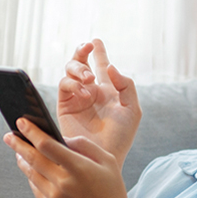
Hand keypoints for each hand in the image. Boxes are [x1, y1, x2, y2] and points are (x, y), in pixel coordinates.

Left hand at [4, 117, 139, 197]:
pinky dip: (31, 176)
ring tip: (18, 152)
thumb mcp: (107, 161)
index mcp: (78, 168)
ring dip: (22, 160)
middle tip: (8, 135)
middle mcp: (63, 183)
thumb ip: (84, 145)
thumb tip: (60, 138)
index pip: (47, 145)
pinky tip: (32, 170)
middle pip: (32, 158)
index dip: (32, 132)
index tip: (22, 121)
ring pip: (31, 174)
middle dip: (18, 144)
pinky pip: (35, 188)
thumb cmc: (112, 190)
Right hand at [58, 39, 140, 159]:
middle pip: (80, 64)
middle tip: (89, 47)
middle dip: (82, 53)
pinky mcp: (65, 106)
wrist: (104, 156)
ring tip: (89, 77)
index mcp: (107, 91)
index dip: (98, 52)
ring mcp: (76, 98)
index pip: (101, 66)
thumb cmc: (121, 137)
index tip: (96, 41)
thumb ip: (126, 86)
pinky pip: (64, 86)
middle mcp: (90, 92)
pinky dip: (73, 84)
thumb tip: (111, 67)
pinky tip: (85, 92)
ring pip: (69, 72)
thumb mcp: (132, 109)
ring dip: (78, 68)